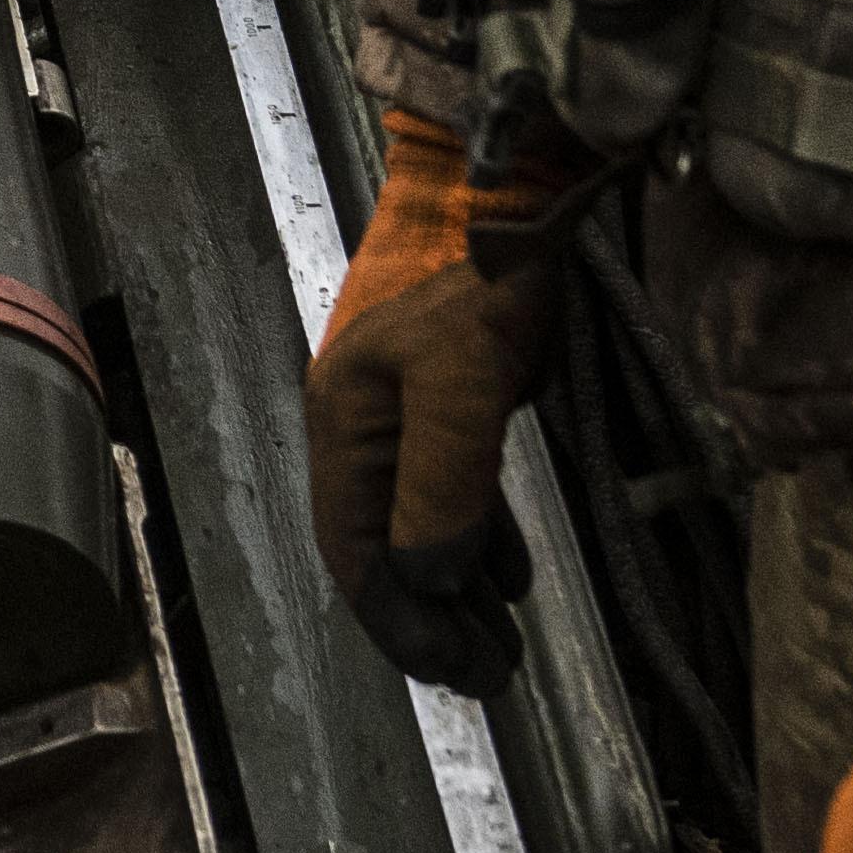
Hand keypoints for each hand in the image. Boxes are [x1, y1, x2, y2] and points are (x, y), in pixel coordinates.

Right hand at [295, 113, 574, 686]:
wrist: (506, 175)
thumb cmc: (475, 271)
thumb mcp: (459, 381)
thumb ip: (443, 485)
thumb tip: (437, 582)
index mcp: (344, 424)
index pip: (356, 551)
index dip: (400, 620)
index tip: (452, 674)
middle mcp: (365, 424)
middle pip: (384, 546)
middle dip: (431, 618)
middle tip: (488, 677)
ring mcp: (408, 407)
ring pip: (421, 522)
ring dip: (457, 586)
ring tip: (502, 645)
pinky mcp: (455, 391)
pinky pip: (454, 486)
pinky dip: (477, 535)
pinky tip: (507, 571)